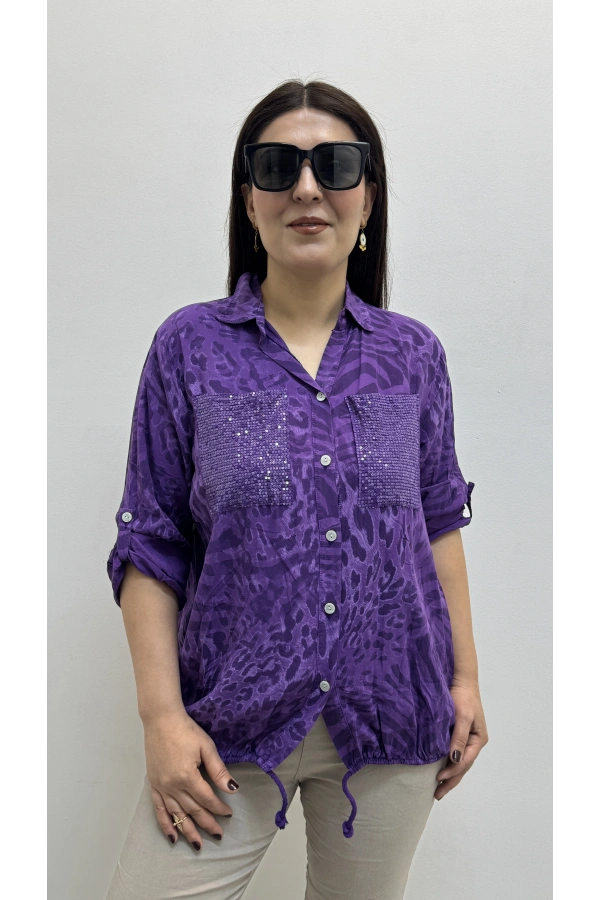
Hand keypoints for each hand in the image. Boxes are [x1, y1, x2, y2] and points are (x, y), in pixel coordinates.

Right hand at [143, 709, 239, 848]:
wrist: (161, 719)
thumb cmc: (186, 730)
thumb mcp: (206, 747)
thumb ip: (218, 770)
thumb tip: (232, 789)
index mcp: (187, 776)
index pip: (206, 799)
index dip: (218, 808)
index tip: (228, 814)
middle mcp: (172, 786)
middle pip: (192, 810)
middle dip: (206, 823)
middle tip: (218, 835)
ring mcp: (161, 787)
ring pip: (176, 814)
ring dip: (187, 830)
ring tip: (198, 844)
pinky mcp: (153, 784)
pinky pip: (158, 809)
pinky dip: (165, 824)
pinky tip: (172, 836)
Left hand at [435, 678, 488, 800]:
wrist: (461, 680)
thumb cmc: (463, 697)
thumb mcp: (462, 716)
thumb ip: (459, 737)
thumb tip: (454, 758)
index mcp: (478, 740)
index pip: (464, 762)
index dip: (452, 772)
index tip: (438, 778)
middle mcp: (474, 742)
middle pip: (463, 767)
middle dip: (451, 781)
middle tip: (437, 795)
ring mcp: (467, 739)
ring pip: (459, 762)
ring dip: (450, 775)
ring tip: (438, 788)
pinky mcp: (459, 734)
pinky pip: (454, 753)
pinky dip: (448, 764)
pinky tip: (440, 769)